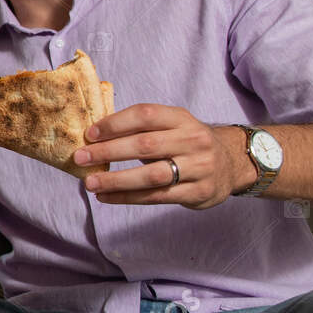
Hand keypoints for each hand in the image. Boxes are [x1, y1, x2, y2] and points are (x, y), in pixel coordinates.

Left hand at [73, 104, 247, 208]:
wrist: (232, 163)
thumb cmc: (187, 143)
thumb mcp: (172, 126)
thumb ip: (141, 128)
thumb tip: (94, 136)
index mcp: (182, 118)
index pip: (146, 114)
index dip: (115, 123)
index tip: (90, 134)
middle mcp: (193, 140)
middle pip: (145, 145)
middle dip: (108, 152)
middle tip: (80, 158)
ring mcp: (199, 167)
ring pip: (151, 175)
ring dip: (116, 180)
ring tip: (90, 183)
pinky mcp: (199, 192)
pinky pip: (157, 196)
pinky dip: (128, 198)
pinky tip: (107, 196)